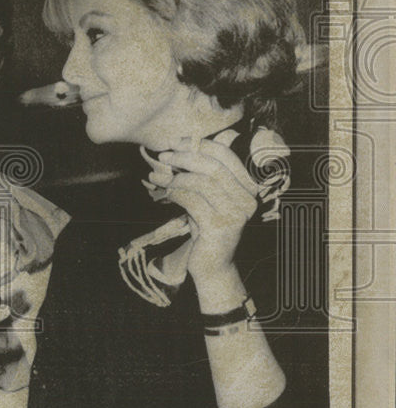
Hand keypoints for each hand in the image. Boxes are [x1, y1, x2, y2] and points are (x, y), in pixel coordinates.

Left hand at [149, 137, 258, 281]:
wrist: (212, 265)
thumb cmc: (206, 226)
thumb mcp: (207, 196)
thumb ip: (203, 174)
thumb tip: (183, 144)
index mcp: (248, 186)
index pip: (226, 155)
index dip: (200, 145)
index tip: (176, 142)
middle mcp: (248, 199)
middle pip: (214, 166)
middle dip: (185, 157)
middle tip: (164, 156)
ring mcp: (236, 213)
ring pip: (203, 183)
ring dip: (176, 176)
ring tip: (158, 177)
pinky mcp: (221, 227)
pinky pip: (193, 201)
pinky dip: (175, 194)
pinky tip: (164, 194)